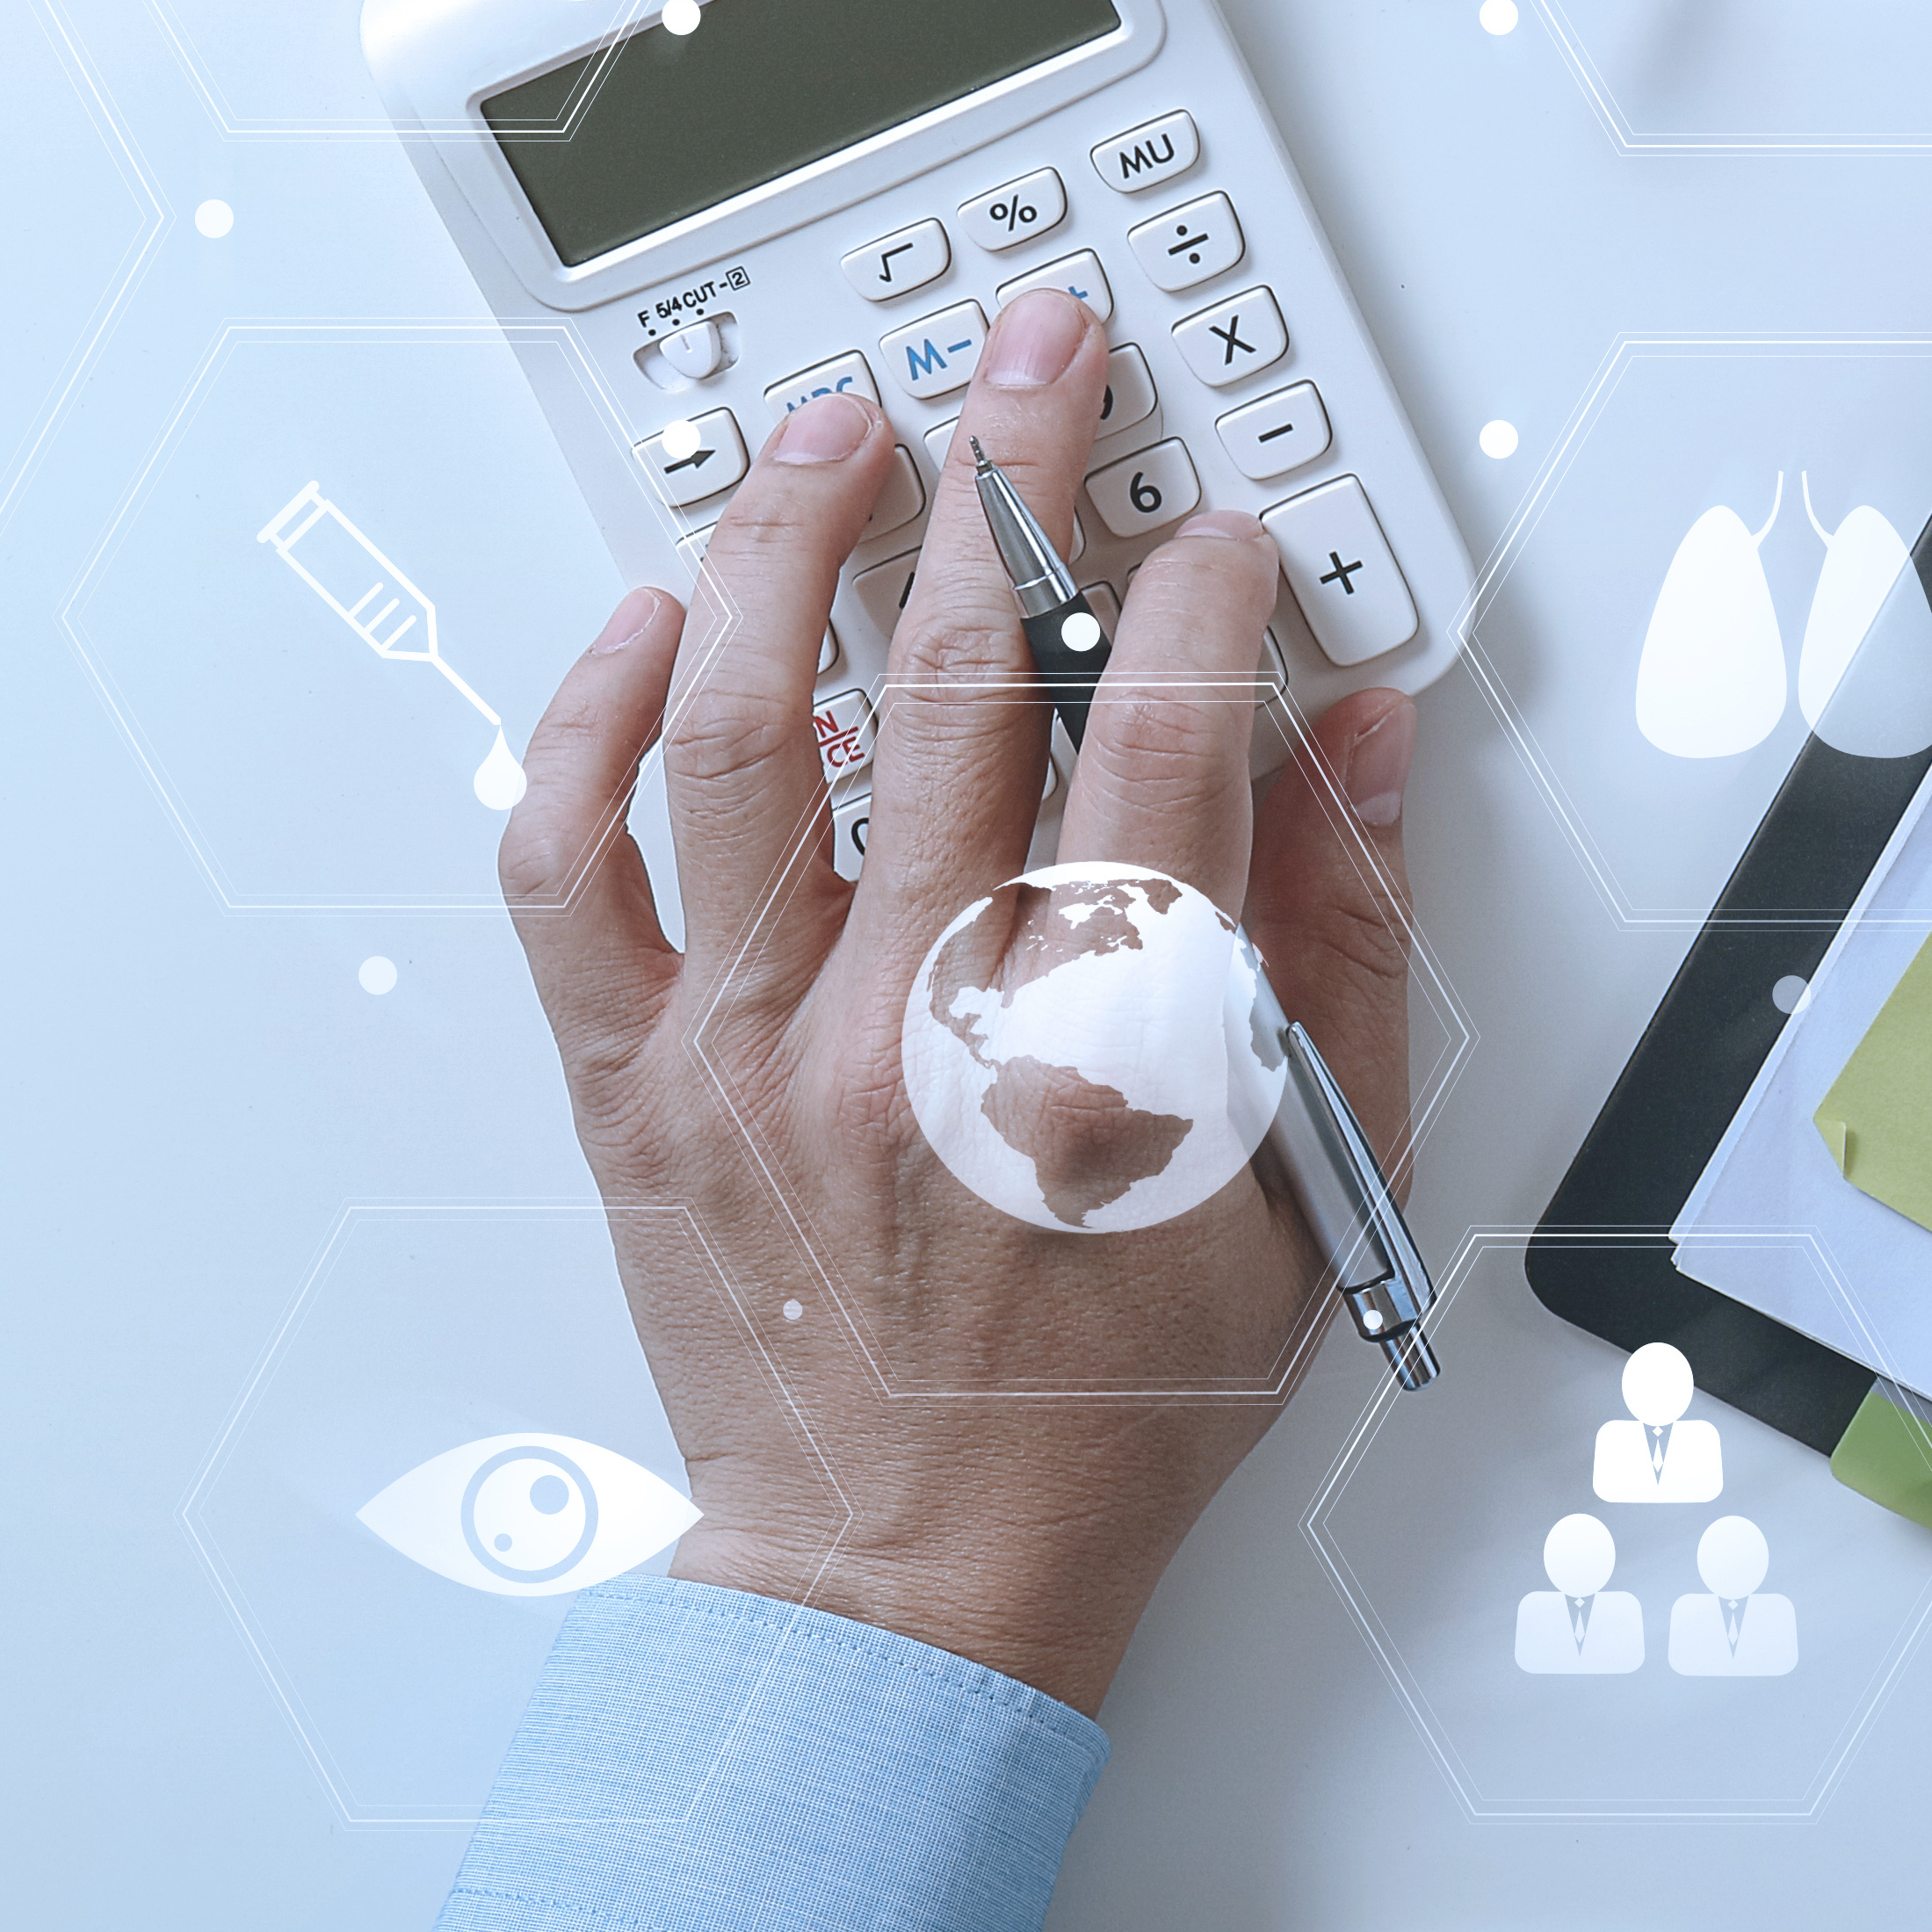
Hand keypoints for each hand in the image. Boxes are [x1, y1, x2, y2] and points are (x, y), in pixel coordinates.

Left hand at [494, 283, 1426, 1715]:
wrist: (916, 1582)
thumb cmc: (1114, 1403)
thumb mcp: (1310, 1178)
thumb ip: (1342, 941)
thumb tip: (1357, 744)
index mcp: (1103, 1046)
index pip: (1161, 728)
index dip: (1203, 586)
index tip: (1223, 529)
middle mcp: (913, 1022)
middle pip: (953, 678)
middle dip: (1011, 473)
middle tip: (1034, 349)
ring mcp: (752, 1045)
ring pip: (742, 731)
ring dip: (792, 544)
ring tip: (839, 425)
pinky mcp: (633, 1082)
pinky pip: (573, 869)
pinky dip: (591, 727)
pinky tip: (647, 626)